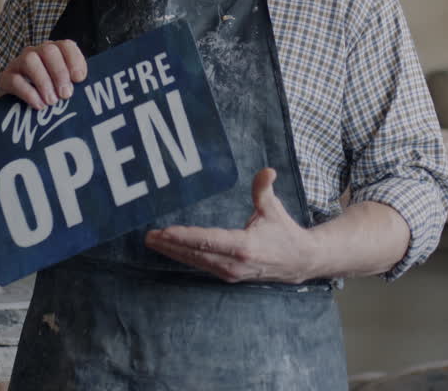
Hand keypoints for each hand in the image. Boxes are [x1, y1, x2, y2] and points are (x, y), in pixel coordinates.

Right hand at [0, 40, 87, 109]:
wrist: (16, 109)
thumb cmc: (47, 97)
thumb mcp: (62, 89)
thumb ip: (73, 84)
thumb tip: (85, 90)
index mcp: (54, 52)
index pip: (66, 45)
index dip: (74, 60)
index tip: (79, 79)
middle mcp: (36, 53)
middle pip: (48, 50)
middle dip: (59, 73)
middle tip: (66, 95)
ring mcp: (18, 63)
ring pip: (30, 60)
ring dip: (44, 81)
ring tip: (52, 101)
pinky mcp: (5, 78)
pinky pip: (15, 79)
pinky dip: (29, 93)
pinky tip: (39, 105)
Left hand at [144, 168, 318, 284]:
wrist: (299, 262)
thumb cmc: (284, 232)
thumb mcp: (274, 208)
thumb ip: (264, 189)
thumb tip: (267, 171)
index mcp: (244, 247)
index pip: (208, 241)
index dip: (185, 237)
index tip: (165, 231)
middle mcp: (234, 263)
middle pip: (195, 253)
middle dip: (171, 244)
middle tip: (149, 236)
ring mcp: (229, 273)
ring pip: (195, 262)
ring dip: (172, 252)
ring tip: (153, 241)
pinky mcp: (227, 276)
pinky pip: (200, 265)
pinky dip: (183, 257)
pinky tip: (170, 250)